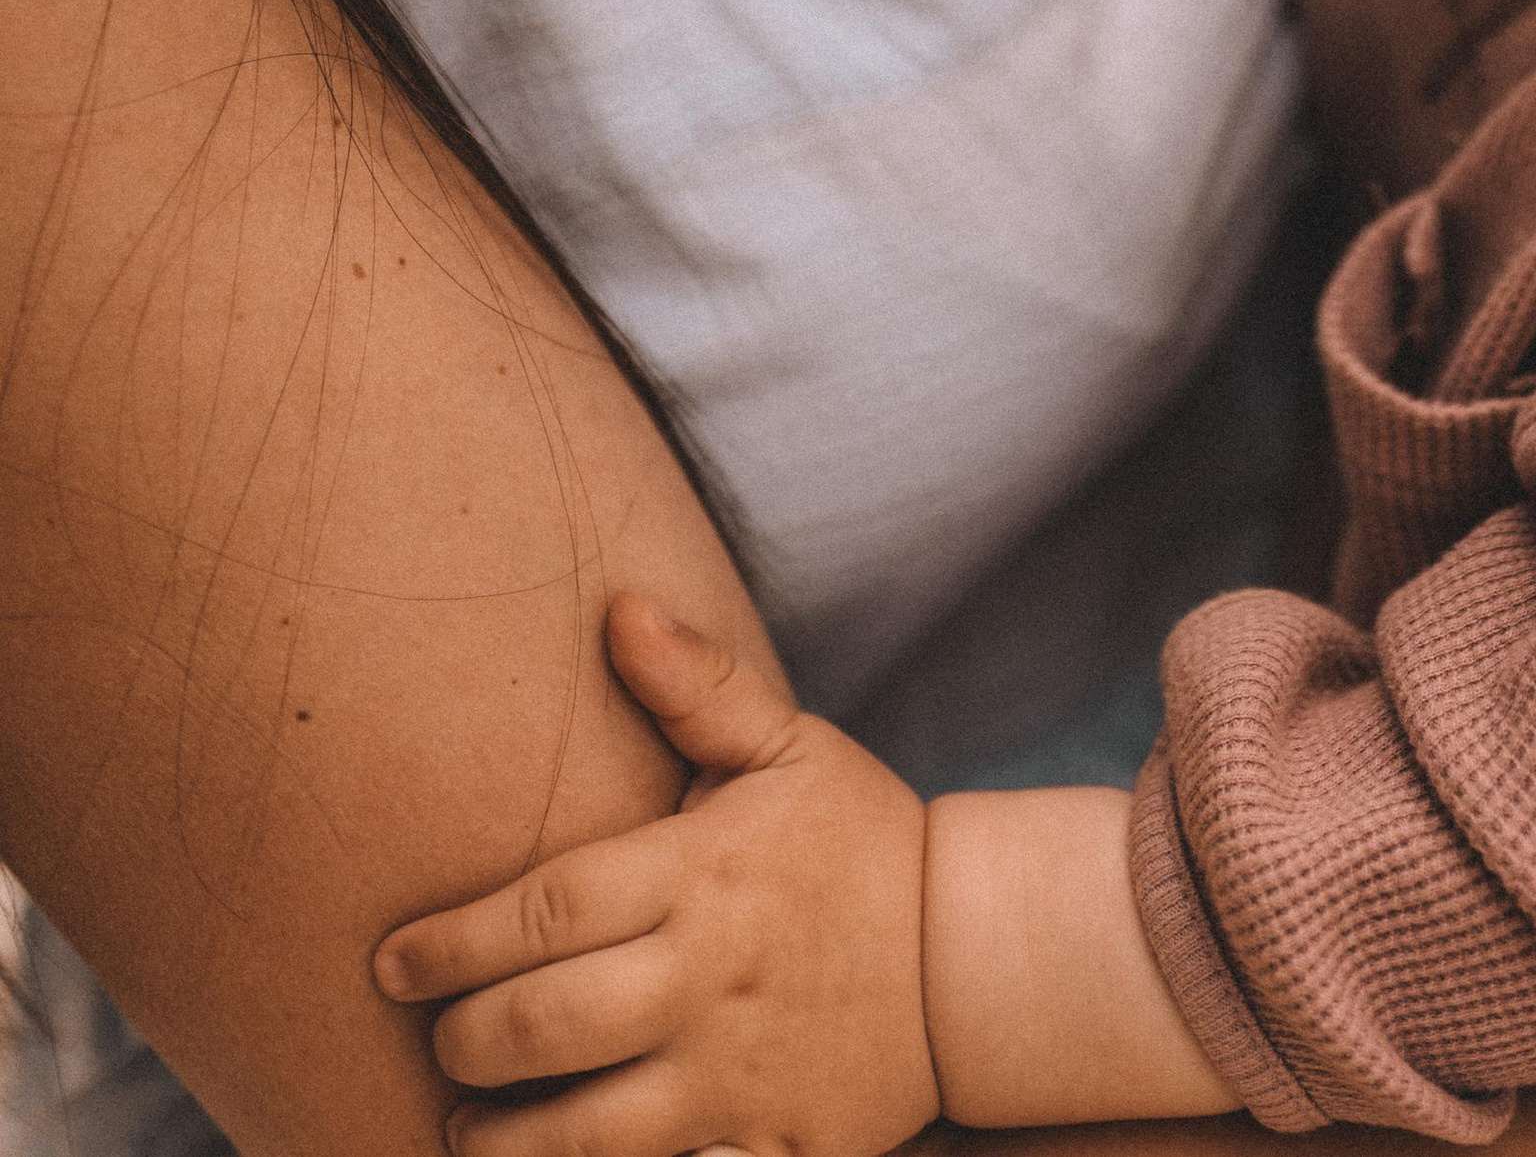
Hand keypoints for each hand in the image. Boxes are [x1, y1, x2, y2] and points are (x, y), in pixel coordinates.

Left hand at [376, 597, 937, 1156]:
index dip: (453, 944)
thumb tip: (619, 607)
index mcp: (705, 873)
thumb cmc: (857, 842)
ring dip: (499, 1145)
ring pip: (586, 1136)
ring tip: (462, 1128)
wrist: (969, 960)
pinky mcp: (769, 1152)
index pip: (548, 911)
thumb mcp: (790, 747)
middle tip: (435, 1041)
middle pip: (546, 1028)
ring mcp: (739, 1078)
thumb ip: (699, 684)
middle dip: (463, 1043)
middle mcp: (711, 979)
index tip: (390, 963)